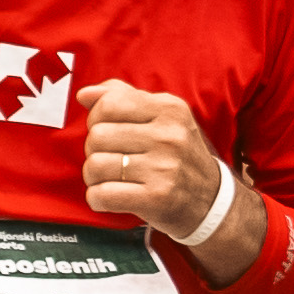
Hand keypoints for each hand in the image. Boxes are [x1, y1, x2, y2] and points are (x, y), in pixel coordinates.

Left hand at [79, 80, 225, 237]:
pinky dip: (96, 198)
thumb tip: (84, 94)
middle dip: (94, 150)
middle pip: (97, 135)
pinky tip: (108, 197)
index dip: (97, 119)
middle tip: (111, 158)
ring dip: (93, 176)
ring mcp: (164, 168)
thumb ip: (123, 97)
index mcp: (170, 109)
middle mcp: (169, 135)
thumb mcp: (161, 116)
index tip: (108, 130)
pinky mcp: (157, 198)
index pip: (109, 104)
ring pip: (95, 165)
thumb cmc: (176, 154)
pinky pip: (102, 194)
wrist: (209, 199)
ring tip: (109, 178)